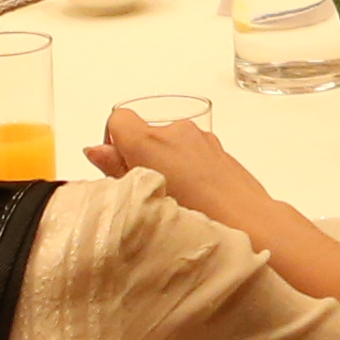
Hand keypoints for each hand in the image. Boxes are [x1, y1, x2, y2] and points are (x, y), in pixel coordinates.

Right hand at [89, 106, 268, 222]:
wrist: (245, 220)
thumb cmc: (193, 213)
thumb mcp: (141, 196)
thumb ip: (114, 168)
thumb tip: (94, 150)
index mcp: (149, 139)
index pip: (119, 118)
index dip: (114, 141)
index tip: (121, 167)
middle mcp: (175, 130)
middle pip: (146, 132)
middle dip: (142, 156)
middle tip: (150, 190)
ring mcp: (200, 137)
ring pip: (171, 143)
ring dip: (167, 162)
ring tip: (177, 197)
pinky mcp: (219, 148)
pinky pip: (192, 151)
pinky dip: (188, 167)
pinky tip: (195, 195)